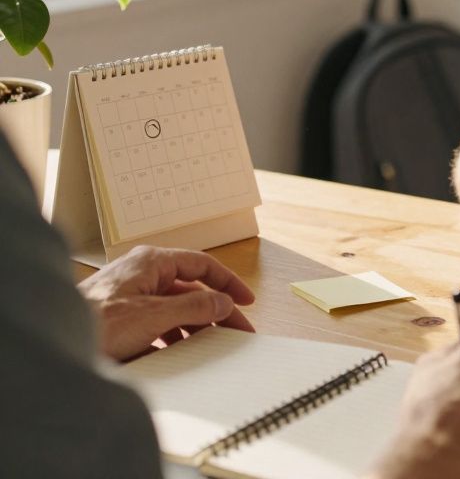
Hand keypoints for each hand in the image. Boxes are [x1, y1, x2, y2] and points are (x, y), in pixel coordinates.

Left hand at [77, 246, 255, 360]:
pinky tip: (178, 354)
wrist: (58, 344)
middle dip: (215, 310)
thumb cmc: (96, 323)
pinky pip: (156, 325)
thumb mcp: (155, 315)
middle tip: (236, 330)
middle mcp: (141, 275)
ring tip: (211, 345)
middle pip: (190, 289)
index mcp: (151, 263)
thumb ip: (195, 307)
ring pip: (174, 309)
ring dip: (194, 326)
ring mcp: (130, 297)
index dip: (227, 282)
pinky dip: (171, 337)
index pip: (201, 265)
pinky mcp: (121, 319)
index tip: (245, 300)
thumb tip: (224, 302)